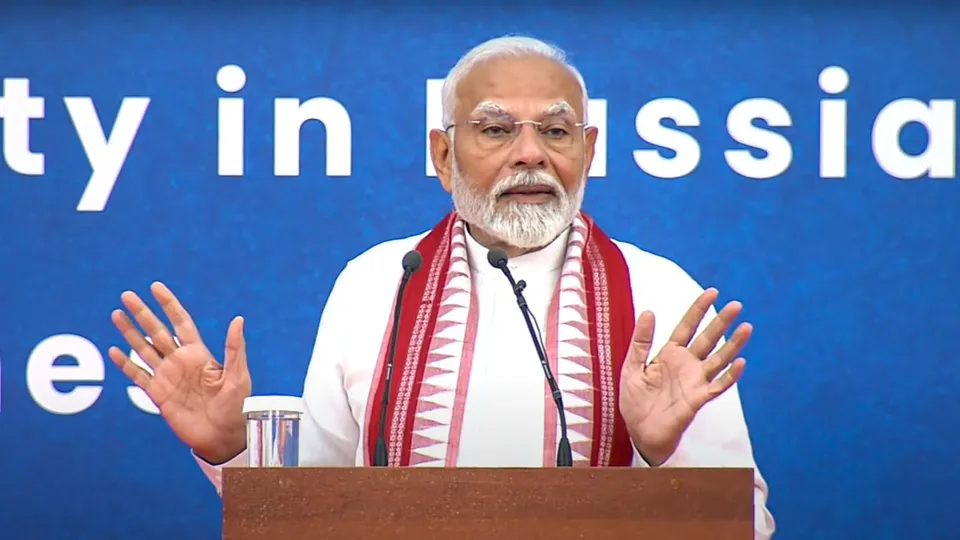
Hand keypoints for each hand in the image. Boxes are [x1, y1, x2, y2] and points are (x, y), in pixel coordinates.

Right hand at [108, 282, 251, 463]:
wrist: (223, 437)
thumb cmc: (236, 406)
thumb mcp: (238, 376)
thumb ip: (234, 349)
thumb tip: (238, 319)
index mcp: (200, 354)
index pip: (180, 322)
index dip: (169, 305)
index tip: (156, 287)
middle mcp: (181, 362)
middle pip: (157, 331)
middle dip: (143, 313)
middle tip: (126, 295)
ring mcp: (168, 377)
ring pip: (143, 349)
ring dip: (130, 333)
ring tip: (116, 315)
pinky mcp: (158, 395)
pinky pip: (138, 376)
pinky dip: (125, 364)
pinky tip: (114, 350)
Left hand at [619, 288, 750, 465]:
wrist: (639, 432)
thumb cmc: (635, 400)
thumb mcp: (632, 366)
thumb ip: (641, 341)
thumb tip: (648, 311)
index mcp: (669, 353)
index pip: (687, 326)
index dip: (698, 309)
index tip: (712, 292)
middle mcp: (686, 364)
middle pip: (708, 339)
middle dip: (721, 322)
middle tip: (737, 305)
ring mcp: (695, 381)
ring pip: (718, 359)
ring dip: (733, 344)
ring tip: (746, 328)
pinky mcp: (698, 399)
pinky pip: (717, 386)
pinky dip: (730, 375)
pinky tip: (740, 362)